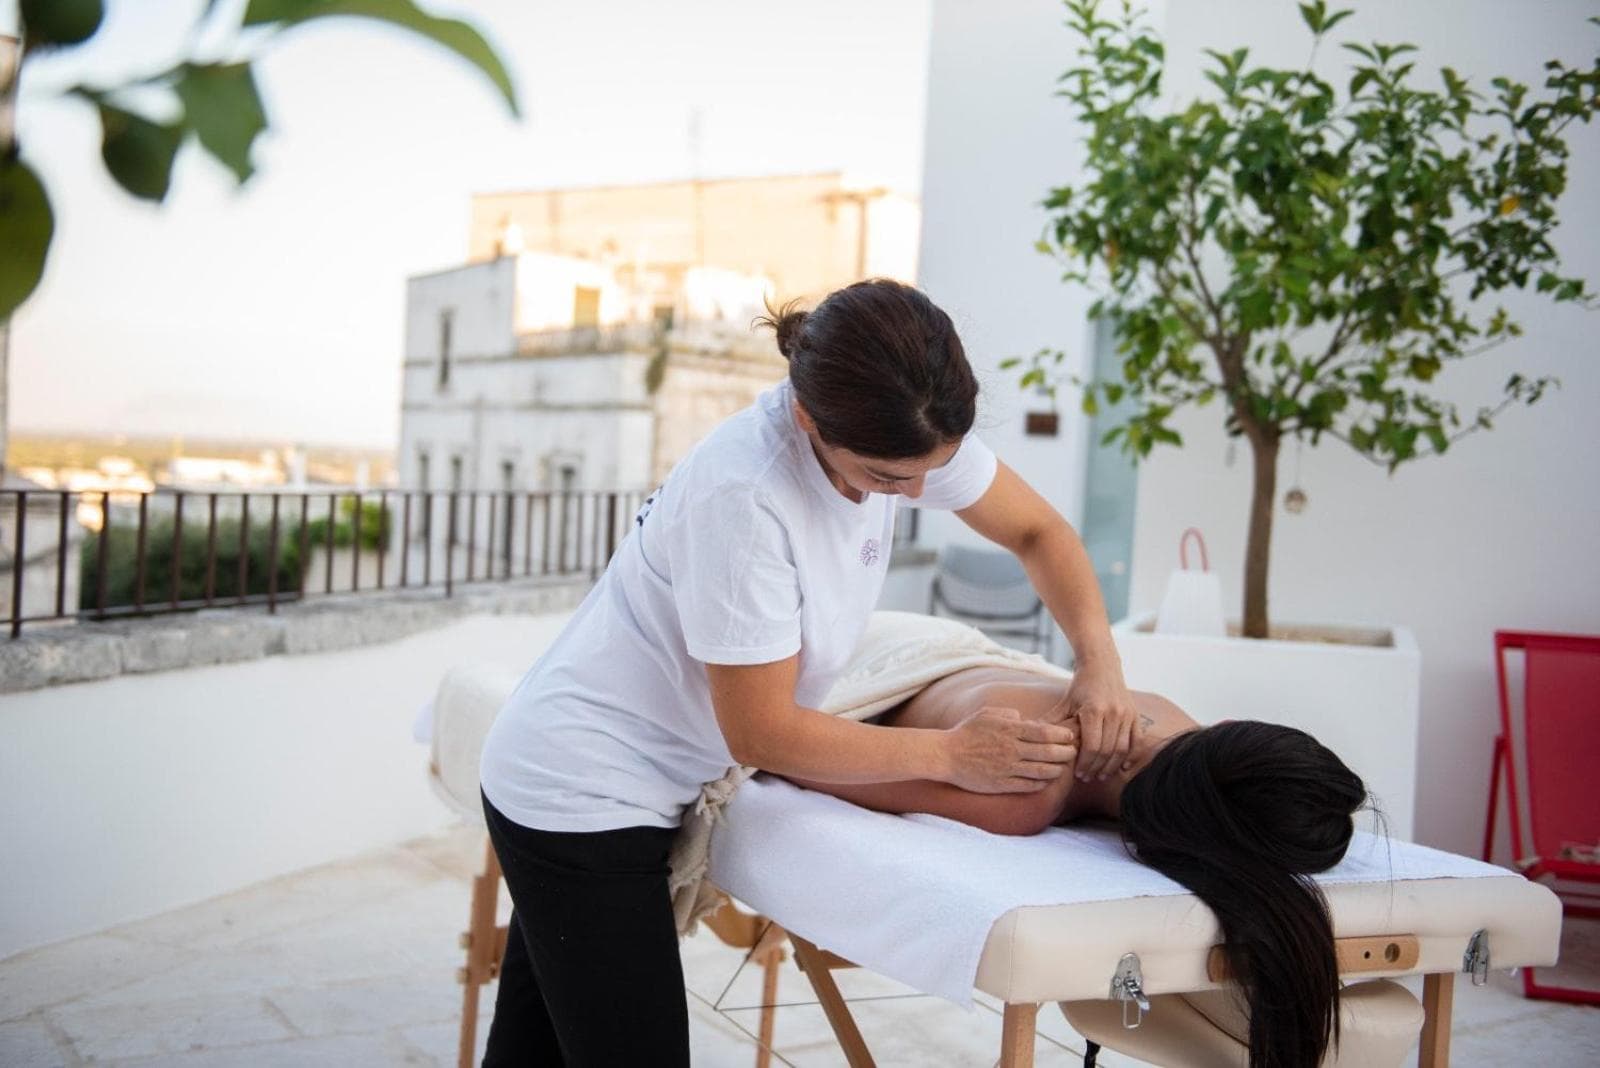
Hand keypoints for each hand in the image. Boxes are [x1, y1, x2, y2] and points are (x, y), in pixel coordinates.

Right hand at [941, 706, 1076, 794]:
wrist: (946, 756)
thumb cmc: (967, 732)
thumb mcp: (987, 714)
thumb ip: (1009, 714)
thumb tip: (1026, 719)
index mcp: (1009, 730)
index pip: (1045, 732)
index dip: (1062, 735)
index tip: (1069, 736)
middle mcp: (1011, 749)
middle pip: (1048, 752)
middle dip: (1066, 752)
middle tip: (1073, 752)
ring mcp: (1007, 768)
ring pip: (1042, 771)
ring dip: (1057, 769)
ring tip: (1063, 767)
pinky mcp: (1002, 784)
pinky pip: (1028, 785)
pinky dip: (1042, 783)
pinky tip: (1047, 780)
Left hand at [1058, 661, 1139, 781]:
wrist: (1102, 666)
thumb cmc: (1081, 686)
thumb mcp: (1064, 702)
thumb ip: (1051, 722)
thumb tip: (1031, 738)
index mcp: (1093, 710)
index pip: (1091, 746)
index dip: (1085, 763)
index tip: (1078, 773)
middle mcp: (1113, 712)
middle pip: (1106, 750)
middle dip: (1096, 768)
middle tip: (1087, 778)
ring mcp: (1126, 714)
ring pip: (1122, 749)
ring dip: (1112, 766)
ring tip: (1101, 775)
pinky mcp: (1135, 715)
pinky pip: (1137, 741)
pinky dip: (1132, 756)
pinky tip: (1122, 767)